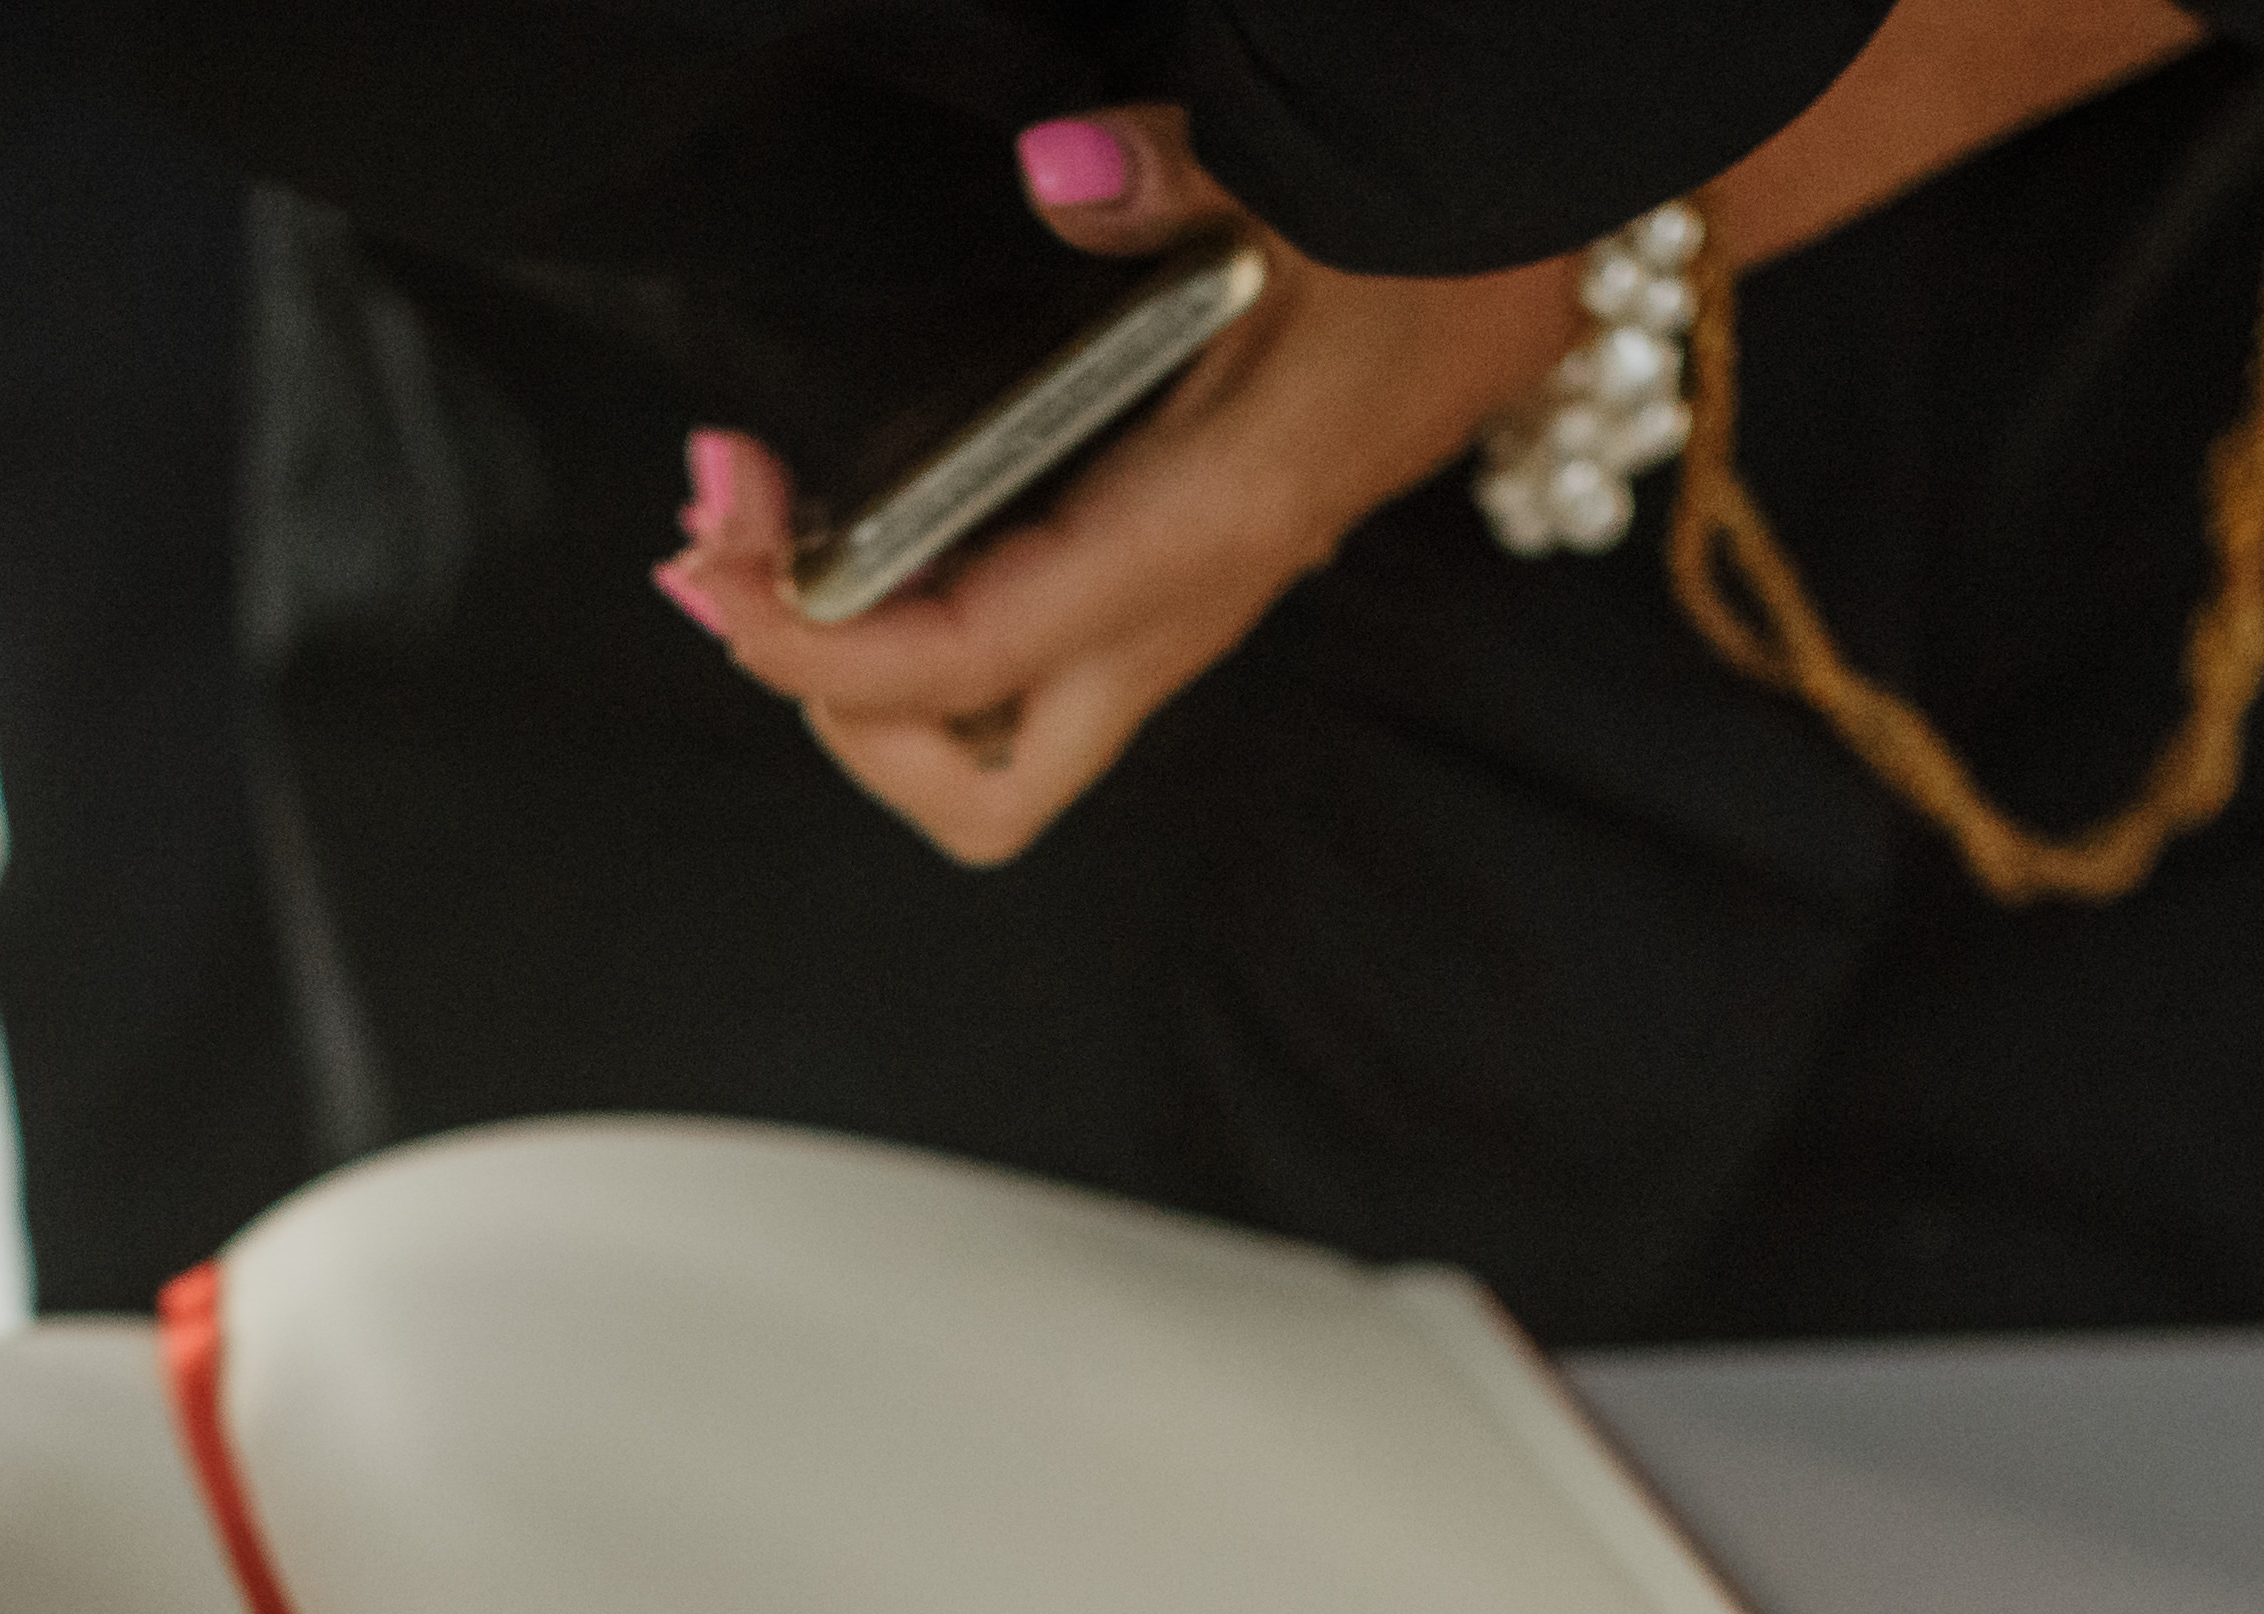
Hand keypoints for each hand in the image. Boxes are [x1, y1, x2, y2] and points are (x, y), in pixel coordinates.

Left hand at [649, 106, 1575, 865]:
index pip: (963, 668)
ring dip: (859, 681)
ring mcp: (1175, 602)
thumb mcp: (1321, 190)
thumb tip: (1070, 176)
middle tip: (733, 561)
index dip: (809, 652)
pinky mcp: (1169, 566)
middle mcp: (1181, 607)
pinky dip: (913, 627)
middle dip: (835, 713)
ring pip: (991, 745)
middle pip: (977, 787)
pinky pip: (1016, 662)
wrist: (1554, 236)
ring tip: (765, 539)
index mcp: (1202, 541)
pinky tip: (857, 518)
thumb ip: (1178, 182)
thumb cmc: (1449, 230)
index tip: (709, 566)